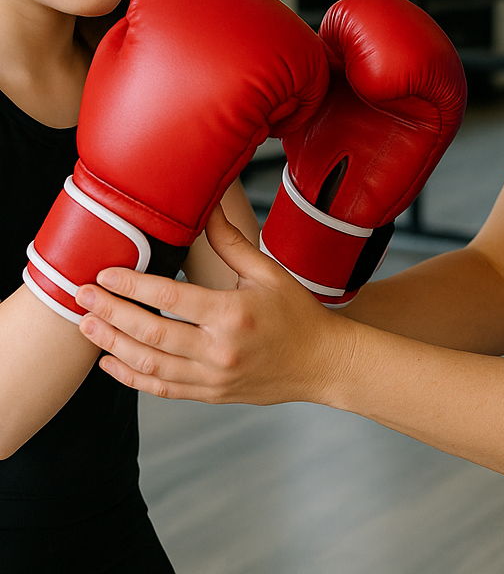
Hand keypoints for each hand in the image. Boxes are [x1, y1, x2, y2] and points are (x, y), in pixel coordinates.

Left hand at [75, 206, 352, 405]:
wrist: (322, 362)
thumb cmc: (298, 313)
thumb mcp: (269, 271)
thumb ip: (231, 243)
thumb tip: (207, 208)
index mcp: (233, 314)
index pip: (170, 298)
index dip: (132, 286)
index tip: (105, 273)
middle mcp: (219, 350)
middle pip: (151, 333)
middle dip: (110, 314)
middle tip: (81, 296)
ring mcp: (213, 378)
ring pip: (150, 365)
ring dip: (112, 345)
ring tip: (85, 326)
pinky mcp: (210, 394)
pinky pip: (162, 389)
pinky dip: (131, 377)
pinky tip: (110, 362)